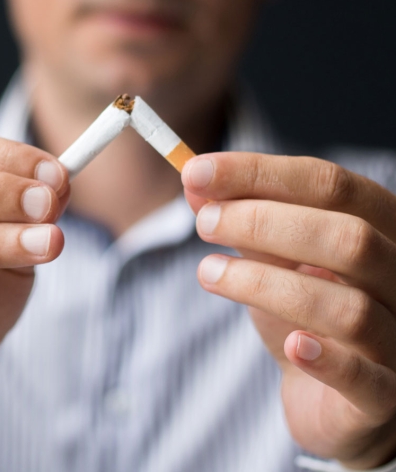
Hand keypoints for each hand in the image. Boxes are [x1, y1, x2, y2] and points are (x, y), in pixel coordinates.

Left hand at [182, 153, 395, 468]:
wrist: (333, 401)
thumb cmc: (305, 316)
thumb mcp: (273, 260)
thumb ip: (243, 221)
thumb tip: (195, 180)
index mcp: (384, 230)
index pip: (332, 185)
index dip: (260, 174)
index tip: (195, 171)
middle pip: (349, 239)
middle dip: (265, 223)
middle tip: (204, 223)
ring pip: (349, 308)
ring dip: (267, 285)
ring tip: (209, 272)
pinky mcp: (384, 398)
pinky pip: (365, 379)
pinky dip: (327, 360)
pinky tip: (291, 345)